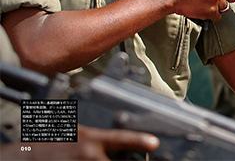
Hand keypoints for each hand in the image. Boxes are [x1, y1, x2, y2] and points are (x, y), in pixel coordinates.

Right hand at [1, 126, 159, 159]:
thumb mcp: (77, 131)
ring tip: (94, 158)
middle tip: (135, 158)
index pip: (121, 138)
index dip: (139, 140)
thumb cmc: (51, 141)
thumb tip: (118, 136)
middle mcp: (89, 155)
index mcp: (91, 140)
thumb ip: (97, 136)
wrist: (24, 158)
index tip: (155, 142)